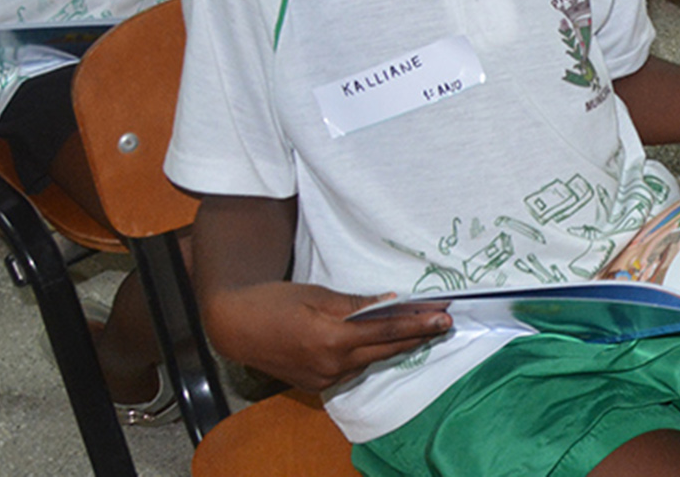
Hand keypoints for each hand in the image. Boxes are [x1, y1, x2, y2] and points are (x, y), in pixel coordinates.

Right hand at [206, 281, 449, 393]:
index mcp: (332, 340)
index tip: (444, 316)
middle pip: (385, 350)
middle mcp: (331, 366)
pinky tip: (383, 342)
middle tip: (444, 324)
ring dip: (395, 345)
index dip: (419, 323)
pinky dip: (370, 354)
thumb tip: (391, 302)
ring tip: (421, 330)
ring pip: (370, 360)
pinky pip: (352, 369)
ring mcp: (323, 379)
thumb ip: (356, 304)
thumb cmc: (275, 301)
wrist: (235, 326)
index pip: (386, 330)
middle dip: (417, 336)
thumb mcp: (317, 295)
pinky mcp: (316, 385)